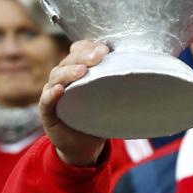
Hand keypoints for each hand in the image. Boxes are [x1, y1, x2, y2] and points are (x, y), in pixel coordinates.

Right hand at [39, 40, 108, 165]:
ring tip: (82, 71)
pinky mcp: (47, 112)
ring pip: (56, 76)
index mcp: (77, 70)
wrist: (84, 145)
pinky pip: (46, 101)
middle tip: (99, 56)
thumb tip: (147, 70)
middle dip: (84, 56)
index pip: (79, 50)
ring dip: (69, 72)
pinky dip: (51, 94)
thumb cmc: (98, 116)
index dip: (89, 46)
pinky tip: (59, 90)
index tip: (105, 48)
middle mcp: (63, 78)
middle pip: (69, 60)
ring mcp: (52, 94)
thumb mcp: (110, 97)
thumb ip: (119, 83)